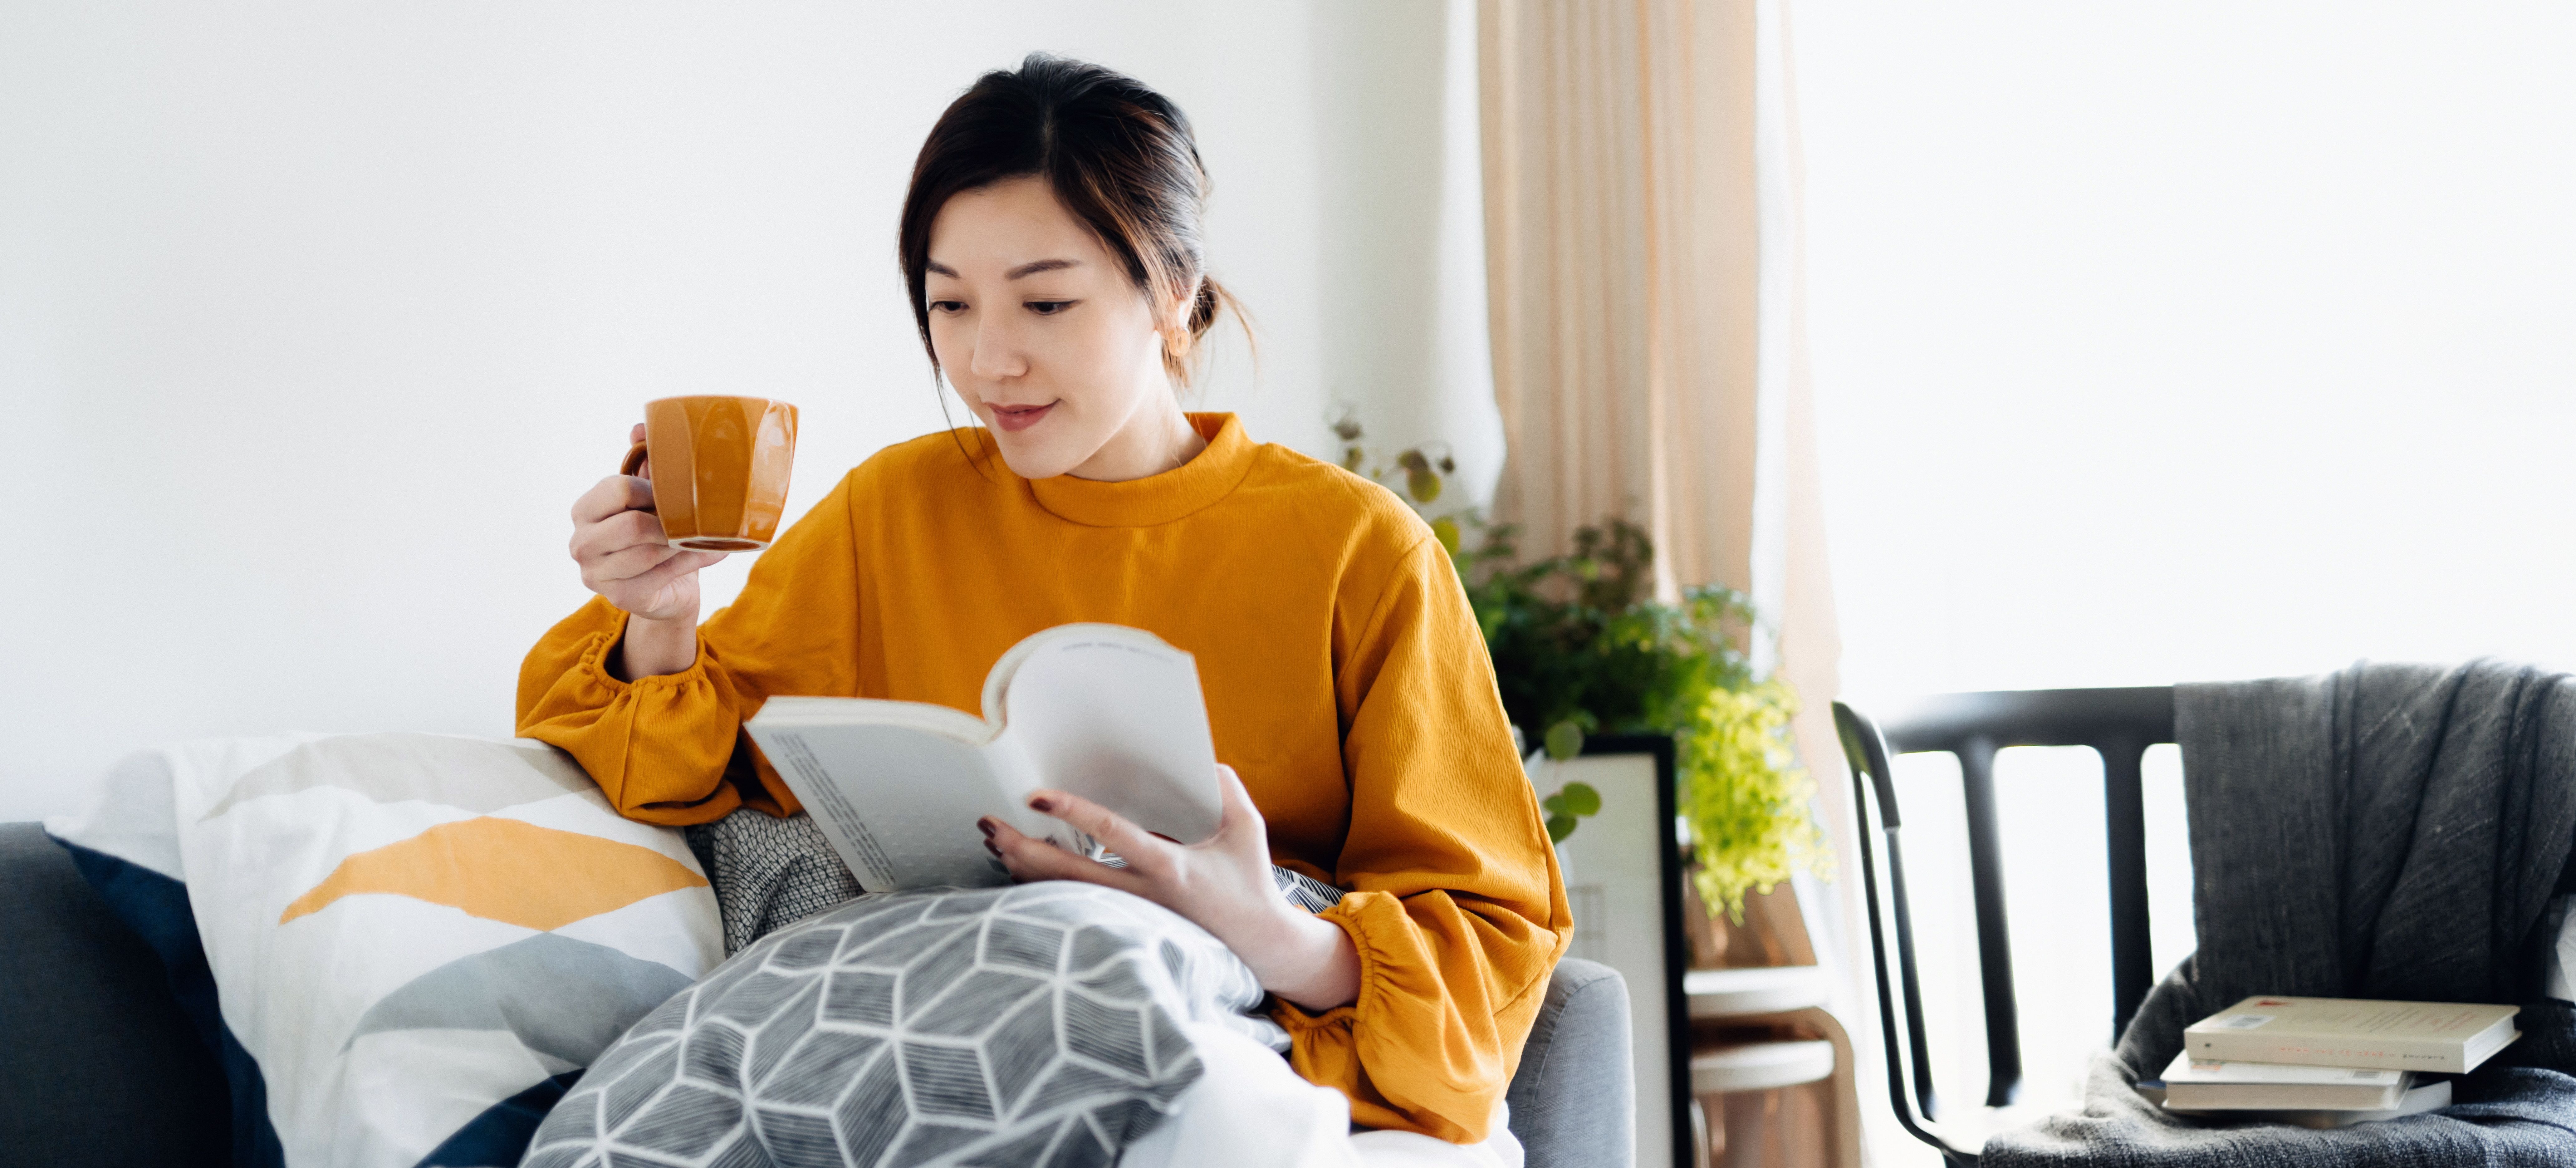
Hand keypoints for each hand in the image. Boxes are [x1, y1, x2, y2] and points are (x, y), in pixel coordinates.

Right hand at [569, 422, 725, 676]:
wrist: (665, 586)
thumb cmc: (655, 534)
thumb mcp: (648, 496)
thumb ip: (642, 461)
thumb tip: (639, 427)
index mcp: (584, 510)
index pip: (616, 489)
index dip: (651, 490)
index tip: (673, 492)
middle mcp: (581, 543)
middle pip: (631, 526)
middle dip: (669, 522)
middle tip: (694, 518)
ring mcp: (596, 575)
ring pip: (648, 552)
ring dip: (683, 543)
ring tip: (707, 535)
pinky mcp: (620, 598)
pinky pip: (660, 576)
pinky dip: (691, 562)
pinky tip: (711, 553)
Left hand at [982, 765, 1361, 1011]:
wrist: (1259, 945)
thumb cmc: (1252, 884)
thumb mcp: (1248, 830)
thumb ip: (1225, 790)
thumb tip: (1200, 760)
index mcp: (1170, 869)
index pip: (1113, 835)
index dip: (1073, 813)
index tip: (1036, 796)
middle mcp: (1143, 897)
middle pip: (1069, 875)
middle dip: (1024, 849)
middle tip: (990, 824)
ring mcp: (1132, 917)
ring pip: (1065, 896)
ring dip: (1026, 869)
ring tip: (996, 843)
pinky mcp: (1128, 928)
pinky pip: (1076, 907)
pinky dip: (1045, 889)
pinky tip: (1022, 871)